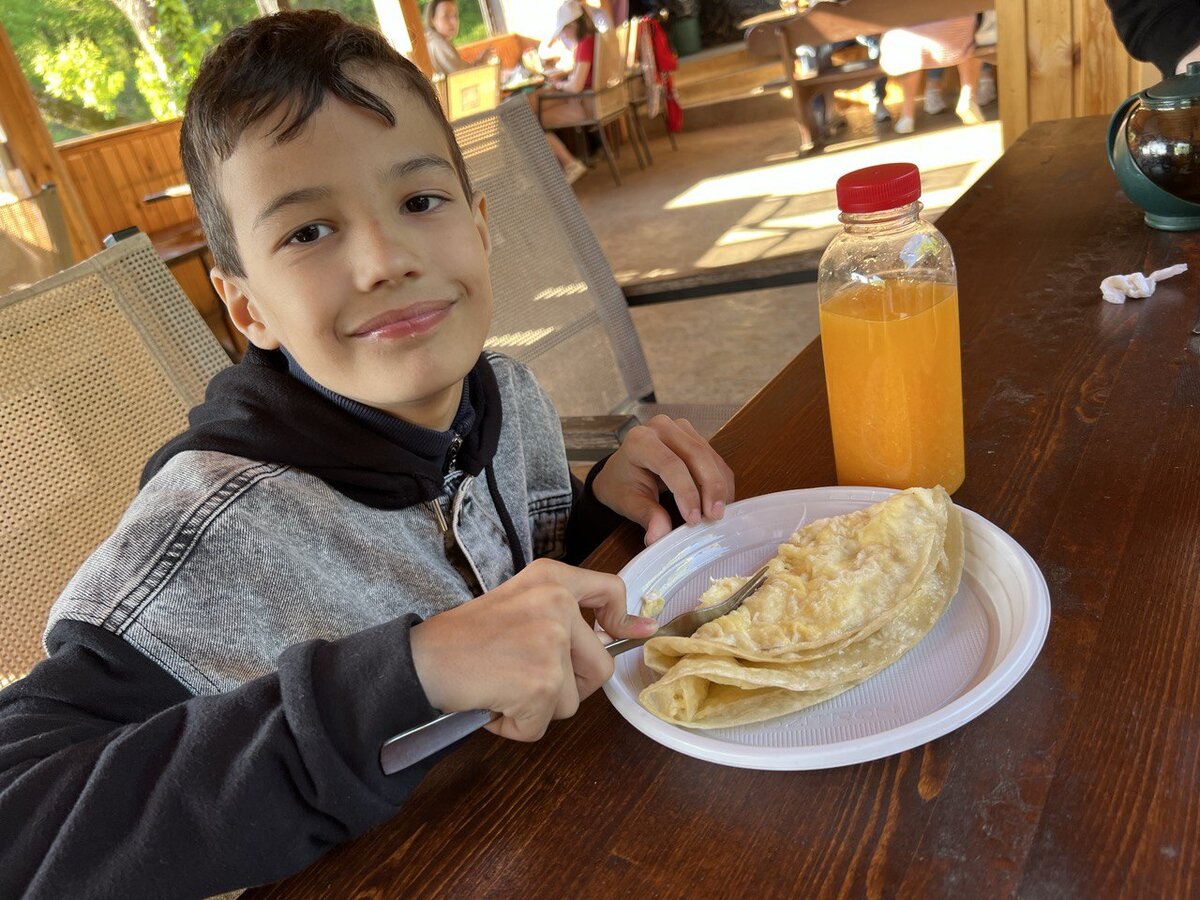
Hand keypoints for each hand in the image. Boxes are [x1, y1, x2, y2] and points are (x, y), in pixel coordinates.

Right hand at [409, 559, 655, 741]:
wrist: (420, 660)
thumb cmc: (462, 638)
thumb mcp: (518, 605)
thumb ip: (564, 615)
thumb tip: (634, 632)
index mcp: (551, 578)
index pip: (610, 589)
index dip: (623, 619)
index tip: (632, 635)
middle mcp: (556, 604)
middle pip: (599, 667)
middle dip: (568, 687)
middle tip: (525, 680)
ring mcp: (551, 642)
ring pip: (571, 701)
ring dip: (537, 708)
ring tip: (500, 687)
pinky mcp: (541, 682)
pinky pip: (542, 726)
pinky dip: (516, 726)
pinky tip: (491, 704)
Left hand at [591, 415, 735, 545]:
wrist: (623, 469)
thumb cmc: (623, 484)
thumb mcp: (628, 502)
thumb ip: (646, 516)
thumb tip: (659, 537)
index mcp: (640, 440)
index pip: (670, 464)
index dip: (686, 492)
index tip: (694, 519)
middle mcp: (661, 427)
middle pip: (696, 454)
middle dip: (710, 487)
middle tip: (715, 516)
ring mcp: (680, 428)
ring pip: (709, 456)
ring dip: (719, 486)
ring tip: (719, 513)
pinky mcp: (695, 436)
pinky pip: (715, 458)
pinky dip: (721, 481)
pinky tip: (721, 501)